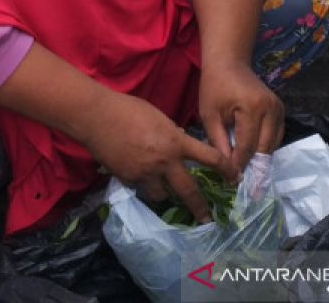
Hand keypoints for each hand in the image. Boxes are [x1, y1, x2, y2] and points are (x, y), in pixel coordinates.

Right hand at [78, 91, 233, 222]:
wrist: (94, 117)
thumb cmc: (127, 109)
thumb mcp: (158, 117)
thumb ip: (172, 134)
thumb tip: (178, 144)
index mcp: (175, 142)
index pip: (210, 158)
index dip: (226, 169)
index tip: (233, 178)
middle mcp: (165, 162)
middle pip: (189, 191)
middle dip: (200, 208)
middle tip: (207, 219)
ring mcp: (145, 173)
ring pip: (161, 194)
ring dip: (163, 192)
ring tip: (159, 187)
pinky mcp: (128, 178)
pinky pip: (140, 187)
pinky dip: (140, 183)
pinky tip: (133, 171)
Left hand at [199, 60, 283, 179]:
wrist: (228, 63)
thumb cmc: (214, 87)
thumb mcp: (209, 114)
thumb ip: (218, 141)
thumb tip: (227, 168)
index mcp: (253, 108)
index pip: (248, 145)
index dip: (239, 164)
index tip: (232, 181)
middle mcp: (272, 109)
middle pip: (264, 147)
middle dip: (253, 166)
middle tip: (244, 184)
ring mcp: (280, 109)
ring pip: (273, 144)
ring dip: (261, 158)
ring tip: (249, 174)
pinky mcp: (281, 110)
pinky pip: (275, 135)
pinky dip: (265, 146)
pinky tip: (254, 156)